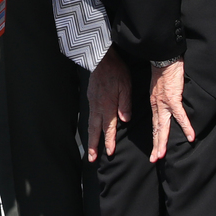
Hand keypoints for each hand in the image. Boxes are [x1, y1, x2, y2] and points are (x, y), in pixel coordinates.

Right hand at [87, 46, 131, 161]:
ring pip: (90, 123)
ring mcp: (92, 101)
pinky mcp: (90, 96)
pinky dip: (90, 125)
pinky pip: (89, 115)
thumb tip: (125, 120)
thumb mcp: (126, 86)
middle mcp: (98, 106)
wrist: (100, 57)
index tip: (109, 153)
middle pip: (95, 130)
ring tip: (90, 148)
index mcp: (108, 105)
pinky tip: (92, 128)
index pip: (108, 128)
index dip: (109, 141)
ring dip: (90, 137)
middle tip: (91, 158)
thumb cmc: (116, 71)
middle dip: (94, 145)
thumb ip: (125, 104)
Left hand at [149, 59, 193, 161]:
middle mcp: (157, 106)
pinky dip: (186, 126)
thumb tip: (165, 109)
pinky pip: (180, 115)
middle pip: (157, 129)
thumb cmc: (163, 72)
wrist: (163, 59)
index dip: (155, 139)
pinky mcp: (173, 98)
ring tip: (161, 154)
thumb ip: (160, 100)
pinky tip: (191, 137)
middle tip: (154, 159)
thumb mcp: (158, 89)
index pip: (154, 125)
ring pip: (163, 126)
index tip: (154, 152)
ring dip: (162, 141)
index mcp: (154, 104)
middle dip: (156, 145)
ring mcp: (165, 103)